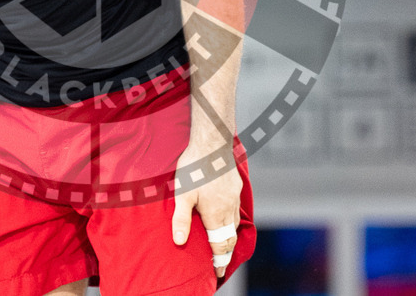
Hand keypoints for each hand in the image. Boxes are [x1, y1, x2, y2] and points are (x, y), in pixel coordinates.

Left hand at [171, 142, 241, 277]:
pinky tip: (227, 216)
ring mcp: (234, 197)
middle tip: (222, 263)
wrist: (211, 143)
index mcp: (216, 214)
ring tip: (224, 243)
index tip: (219, 272)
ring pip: (235, 223)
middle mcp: (228, 208)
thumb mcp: (182, 195)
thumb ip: (181, 220)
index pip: (220, 244)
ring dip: (230, 236)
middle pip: (230, 237)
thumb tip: (179, 242)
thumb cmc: (194, 168)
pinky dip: (233, 219)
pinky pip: (236, 209)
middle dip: (226, 252)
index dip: (219, 260)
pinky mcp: (235, 186)